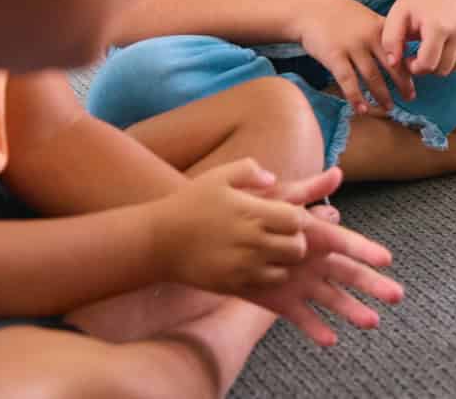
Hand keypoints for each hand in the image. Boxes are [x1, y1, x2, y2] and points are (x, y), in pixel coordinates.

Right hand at [148, 159, 319, 297]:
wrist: (157, 241)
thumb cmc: (188, 204)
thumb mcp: (218, 176)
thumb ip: (249, 170)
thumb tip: (272, 178)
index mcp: (252, 213)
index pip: (297, 220)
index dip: (298, 218)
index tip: (288, 216)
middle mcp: (251, 241)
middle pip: (297, 247)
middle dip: (296, 240)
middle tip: (284, 236)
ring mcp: (243, 266)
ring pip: (286, 269)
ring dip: (284, 260)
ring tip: (271, 251)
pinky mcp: (233, 284)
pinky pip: (266, 284)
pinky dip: (269, 276)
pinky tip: (257, 265)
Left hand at [241, 166, 403, 346]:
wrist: (208, 237)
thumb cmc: (247, 212)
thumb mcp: (277, 199)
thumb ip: (306, 189)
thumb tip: (337, 172)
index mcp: (315, 236)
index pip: (346, 243)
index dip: (366, 251)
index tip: (387, 259)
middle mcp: (313, 261)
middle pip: (348, 274)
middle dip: (373, 284)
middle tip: (397, 295)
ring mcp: (298, 283)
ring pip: (331, 299)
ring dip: (352, 310)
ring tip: (372, 322)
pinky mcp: (279, 301)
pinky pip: (300, 317)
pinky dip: (315, 329)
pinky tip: (331, 340)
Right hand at [298, 0, 413, 111]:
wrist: (308, 10)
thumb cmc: (338, 14)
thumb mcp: (365, 16)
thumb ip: (380, 31)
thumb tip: (398, 48)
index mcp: (379, 27)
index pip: (401, 49)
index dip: (410, 66)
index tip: (417, 79)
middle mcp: (369, 37)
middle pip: (392, 65)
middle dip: (403, 83)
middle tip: (410, 98)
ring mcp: (352, 47)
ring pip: (372, 76)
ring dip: (382, 95)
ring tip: (388, 108)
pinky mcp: (334, 56)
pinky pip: (348, 81)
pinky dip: (356, 97)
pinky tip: (362, 109)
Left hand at [383, 0, 455, 77]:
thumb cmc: (415, 0)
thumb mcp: (396, 17)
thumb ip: (390, 42)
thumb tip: (393, 64)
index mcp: (439, 27)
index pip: (428, 65)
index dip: (414, 68)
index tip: (407, 58)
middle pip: (443, 70)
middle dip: (427, 68)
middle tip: (416, 56)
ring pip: (455, 67)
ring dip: (439, 64)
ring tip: (428, 50)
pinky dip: (451, 57)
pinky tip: (440, 44)